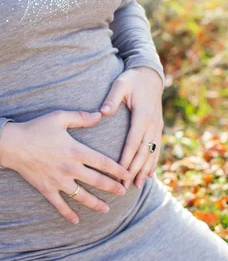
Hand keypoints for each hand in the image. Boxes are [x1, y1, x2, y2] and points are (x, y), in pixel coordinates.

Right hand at [0, 110, 130, 224]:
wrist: (12, 144)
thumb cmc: (36, 128)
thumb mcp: (59, 117)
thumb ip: (80, 117)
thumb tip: (100, 115)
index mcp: (75, 150)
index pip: (102, 162)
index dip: (117, 169)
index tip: (127, 174)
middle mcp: (70, 168)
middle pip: (97, 181)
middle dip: (112, 187)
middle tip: (123, 192)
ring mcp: (58, 181)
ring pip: (82, 197)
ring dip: (96, 203)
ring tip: (106, 208)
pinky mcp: (47, 189)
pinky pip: (60, 205)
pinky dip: (68, 214)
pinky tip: (77, 221)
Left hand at [99, 66, 163, 188]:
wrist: (150, 75)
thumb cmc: (132, 80)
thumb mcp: (120, 84)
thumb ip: (112, 98)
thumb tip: (103, 112)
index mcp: (142, 115)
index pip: (133, 141)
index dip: (127, 157)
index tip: (119, 171)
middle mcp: (153, 124)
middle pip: (143, 151)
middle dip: (135, 170)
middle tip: (126, 185)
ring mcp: (157, 127)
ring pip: (151, 153)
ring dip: (145, 170)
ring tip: (138, 186)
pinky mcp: (158, 127)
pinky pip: (156, 148)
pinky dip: (153, 163)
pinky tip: (149, 176)